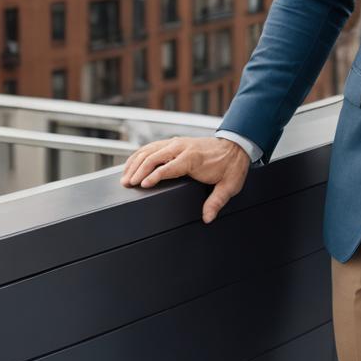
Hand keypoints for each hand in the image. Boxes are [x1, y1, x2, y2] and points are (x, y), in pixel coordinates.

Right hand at [120, 136, 250, 223]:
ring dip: (135, 163)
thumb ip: (216, 202)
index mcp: (193, 158)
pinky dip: (139, 155)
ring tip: (125, 178)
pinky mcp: (174, 143)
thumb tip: (207, 217)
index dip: (153, 176)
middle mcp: (182, 148)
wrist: (236, 145)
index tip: (142, 185)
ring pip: (149, 150)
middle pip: (153, 156)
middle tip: (128, 184)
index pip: (168, 167)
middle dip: (138, 170)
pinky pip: (152, 147)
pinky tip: (131, 165)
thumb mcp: (229, 185)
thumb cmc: (230, 165)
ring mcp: (177, 143)